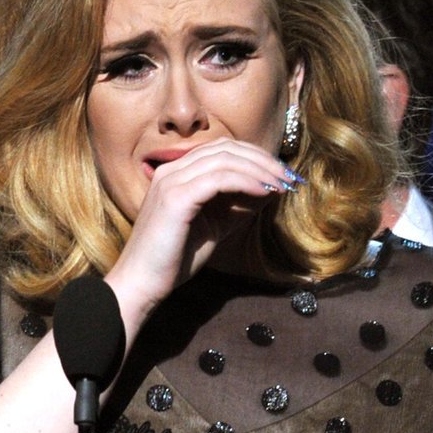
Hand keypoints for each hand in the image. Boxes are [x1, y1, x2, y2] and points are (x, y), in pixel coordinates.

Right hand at [106, 138, 297, 323]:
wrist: (143, 283)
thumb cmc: (174, 260)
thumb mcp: (214, 226)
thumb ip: (236, 207)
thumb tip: (270, 190)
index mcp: (177, 174)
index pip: (222, 150)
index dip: (255, 158)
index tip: (281, 175)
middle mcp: (171, 170)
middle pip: (226, 148)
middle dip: (262, 160)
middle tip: (288, 178)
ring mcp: (171, 181)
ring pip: (225, 160)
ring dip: (259, 170)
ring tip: (282, 185)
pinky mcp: (176, 198)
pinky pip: (219, 179)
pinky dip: (246, 182)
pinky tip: (265, 193)